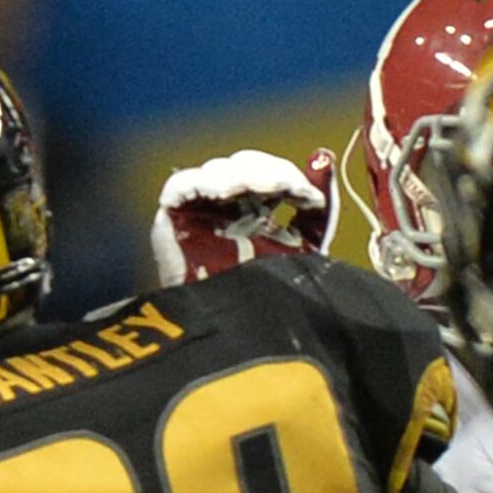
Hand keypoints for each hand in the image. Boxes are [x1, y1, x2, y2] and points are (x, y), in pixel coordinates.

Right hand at [147, 148, 337, 285]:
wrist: (238, 332)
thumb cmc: (269, 301)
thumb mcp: (306, 247)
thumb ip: (316, 208)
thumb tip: (324, 160)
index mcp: (254, 217)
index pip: (267, 174)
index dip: (287, 175)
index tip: (308, 196)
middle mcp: (224, 213)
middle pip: (242, 167)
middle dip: (267, 171)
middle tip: (284, 187)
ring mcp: (196, 216)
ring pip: (215, 171)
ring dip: (243, 174)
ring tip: (262, 190)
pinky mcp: (169, 224)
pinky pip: (180, 186)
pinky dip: (204, 181)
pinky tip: (228, 192)